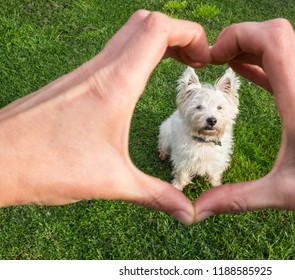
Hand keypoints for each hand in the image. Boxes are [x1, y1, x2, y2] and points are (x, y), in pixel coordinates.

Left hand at [0, 10, 210, 224]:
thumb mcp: (112, 181)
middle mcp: (100, 69)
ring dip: (156, 42)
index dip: (190, 32)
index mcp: (116, 83)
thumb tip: (187, 213)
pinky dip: (136, 55)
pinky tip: (140, 83)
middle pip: (144, 22)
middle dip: (178, 33)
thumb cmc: (47, 166)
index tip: (206, 57)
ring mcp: (84, 72)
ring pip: (127, 34)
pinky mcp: (74, 82)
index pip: (158, 30)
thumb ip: (156, 195)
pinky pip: (112, 53)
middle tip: (195, 60)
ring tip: (176, 67)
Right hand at [194, 20, 294, 225]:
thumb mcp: (285, 194)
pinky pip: (285, 65)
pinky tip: (245, 71)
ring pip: (282, 44)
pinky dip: (262, 61)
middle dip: (240, 37)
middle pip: (275, 33)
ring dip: (250, 46)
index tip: (214, 58)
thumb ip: (238, 199)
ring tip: (223, 63)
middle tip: (214, 60)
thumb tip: (201, 209)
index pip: (272, 41)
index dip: (238, 36)